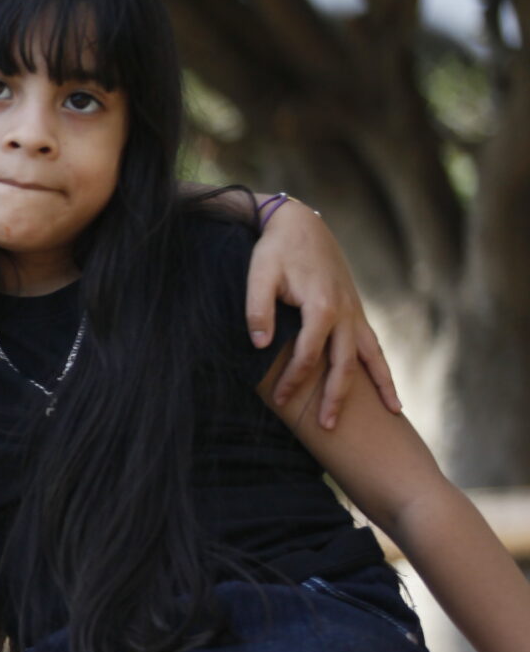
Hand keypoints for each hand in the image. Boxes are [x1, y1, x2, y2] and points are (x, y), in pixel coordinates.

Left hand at [248, 199, 399, 427]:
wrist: (300, 224)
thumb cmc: (275, 250)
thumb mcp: (258, 274)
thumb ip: (258, 310)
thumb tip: (258, 344)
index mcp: (321, 306)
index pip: (309, 353)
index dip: (295, 378)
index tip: (282, 399)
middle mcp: (345, 312)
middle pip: (345, 362)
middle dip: (338, 396)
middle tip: (330, 427)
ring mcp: (355, 312)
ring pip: (373, 355)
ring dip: (381, 384)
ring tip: (394, 413)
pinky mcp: (356, 310)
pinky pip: (374, 345)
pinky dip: (383, 367)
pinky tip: (389, 388)